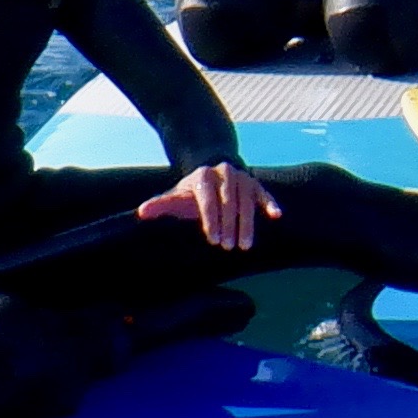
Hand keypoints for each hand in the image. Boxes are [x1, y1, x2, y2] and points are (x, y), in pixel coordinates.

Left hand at [142, 160, 282, 251]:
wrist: (213, 170)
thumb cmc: (193, 192)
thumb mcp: (176, 195)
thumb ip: (162, 205)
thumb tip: (141, 212)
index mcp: (203, 177)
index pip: (207, 199)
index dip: (210, 220)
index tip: (212, 238)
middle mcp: (224, 174)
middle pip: (229, 202)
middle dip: (229, 225)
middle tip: (228, 247)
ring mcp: (242, 178)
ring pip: (247, 201)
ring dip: (247, 223)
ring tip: (246, 245)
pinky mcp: (255, 183)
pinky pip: (264, 194)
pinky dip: (269, 204)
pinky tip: (275, 216)